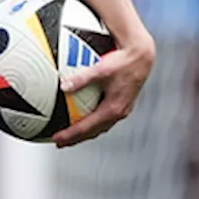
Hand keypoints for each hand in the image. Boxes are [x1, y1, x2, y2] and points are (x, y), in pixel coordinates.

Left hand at [51, 31, 155, 147]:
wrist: (142, 56)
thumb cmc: (123, 61)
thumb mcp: (100, 70)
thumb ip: (81, 79)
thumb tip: (63, 86)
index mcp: (113, 109)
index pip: (87, 128)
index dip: (70, 135)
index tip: (56, 140)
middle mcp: (119, 112)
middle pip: (94, 132)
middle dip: (76, 139)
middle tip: (60, 142)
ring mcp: (122, 109)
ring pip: (100, 126)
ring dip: (85, 132)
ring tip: (70, 134)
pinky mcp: (123, 103)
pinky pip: (105, 118)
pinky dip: (93, 122)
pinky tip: (85, 116)